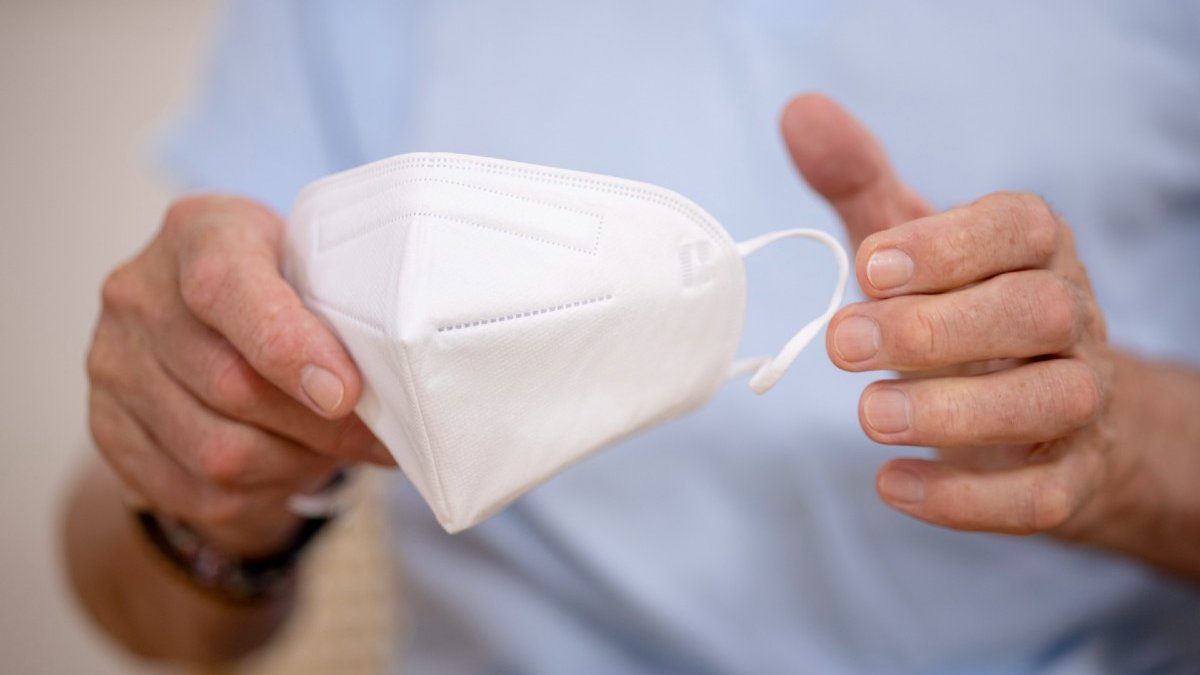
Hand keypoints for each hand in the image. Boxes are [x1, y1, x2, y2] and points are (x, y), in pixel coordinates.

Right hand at [86, 195, 391, 556]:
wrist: (201, 313)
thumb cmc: (279, 282)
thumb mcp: (311, 261)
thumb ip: (344, 302)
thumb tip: (404, 380)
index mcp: (198, 234)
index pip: (226, 288)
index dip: (289, 348)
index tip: (346, 392)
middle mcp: (139, 298)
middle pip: (233, 387)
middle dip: (322, 427)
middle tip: (378, 439)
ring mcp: (114, 366)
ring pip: (218, 453)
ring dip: (295, 464)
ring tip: (333, 450)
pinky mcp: (110, 429)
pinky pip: (197, 492)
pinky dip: (261, 493)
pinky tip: (291, 468)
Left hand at [782, 95, 1122, 535]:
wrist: (1047, 417)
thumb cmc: (961, 312)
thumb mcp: (911, 245)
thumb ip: (860, 183)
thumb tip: (799, 114)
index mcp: (1032, 252)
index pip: (1018, 228)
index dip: (948, 243)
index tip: (871, 265)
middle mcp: (1068, 319)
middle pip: (1035, 312)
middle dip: (936, 328)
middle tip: (845, 343)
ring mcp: (1078, 401)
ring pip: (1049, 400)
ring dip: (955, 412)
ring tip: (869, 415)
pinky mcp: (1066, 477)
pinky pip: (1038, 495)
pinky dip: (965, 497)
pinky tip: (892, 484)